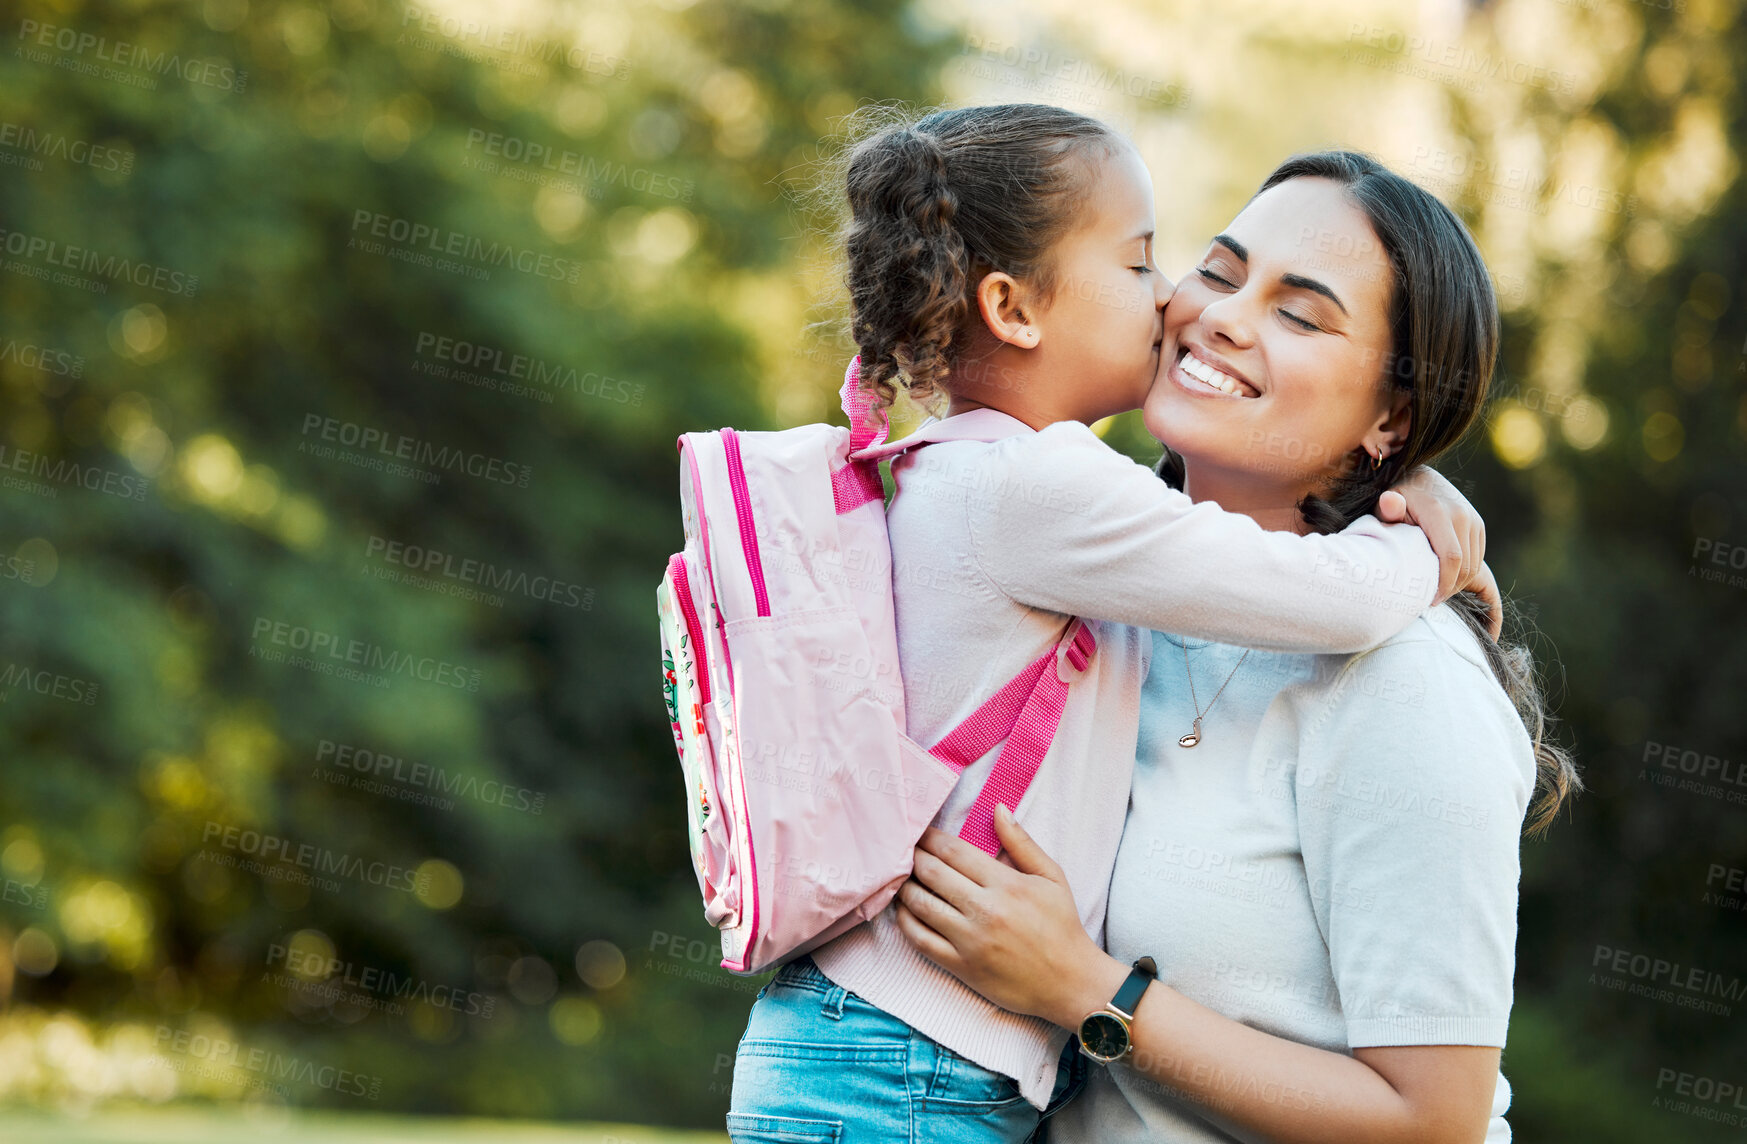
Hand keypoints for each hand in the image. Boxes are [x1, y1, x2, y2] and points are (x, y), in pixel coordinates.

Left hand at [893, 805, 1119, 1030]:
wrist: (1070, 983)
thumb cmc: (1061, 926)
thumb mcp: (1051, 877)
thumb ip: (1022, 842)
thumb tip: (998, 808)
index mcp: (1006, 884)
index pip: (954, 852)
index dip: (929, 838)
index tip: (919, 831)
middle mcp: (985, 910)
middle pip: (932, 873)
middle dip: (912, 856)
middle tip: (901, 848)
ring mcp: (970, 940)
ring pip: (921, 905)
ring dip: (904, 886)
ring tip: (899, 875)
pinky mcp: (961, 966)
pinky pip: (921, 940)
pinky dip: (906, 921)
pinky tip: (904, 909)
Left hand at [1378, 468, 1501, 639]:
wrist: (1415, 478)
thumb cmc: (1393, 498)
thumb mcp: (1385, 503)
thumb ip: (1387, 509)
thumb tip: (1390, 502)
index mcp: (1439, 511)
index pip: (1452, 558)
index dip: (1444, 585)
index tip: (1430, 602)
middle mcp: (1461, 514)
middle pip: (1466, 567)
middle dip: (1451, 589)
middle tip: (1430, 601)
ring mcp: (1473, 519)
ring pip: (1475, 565)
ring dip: (1458, 583)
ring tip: (1436, 591)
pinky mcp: (1478, 525)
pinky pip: (1477, 558)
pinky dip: (1464, 573)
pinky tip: (1445, 578)